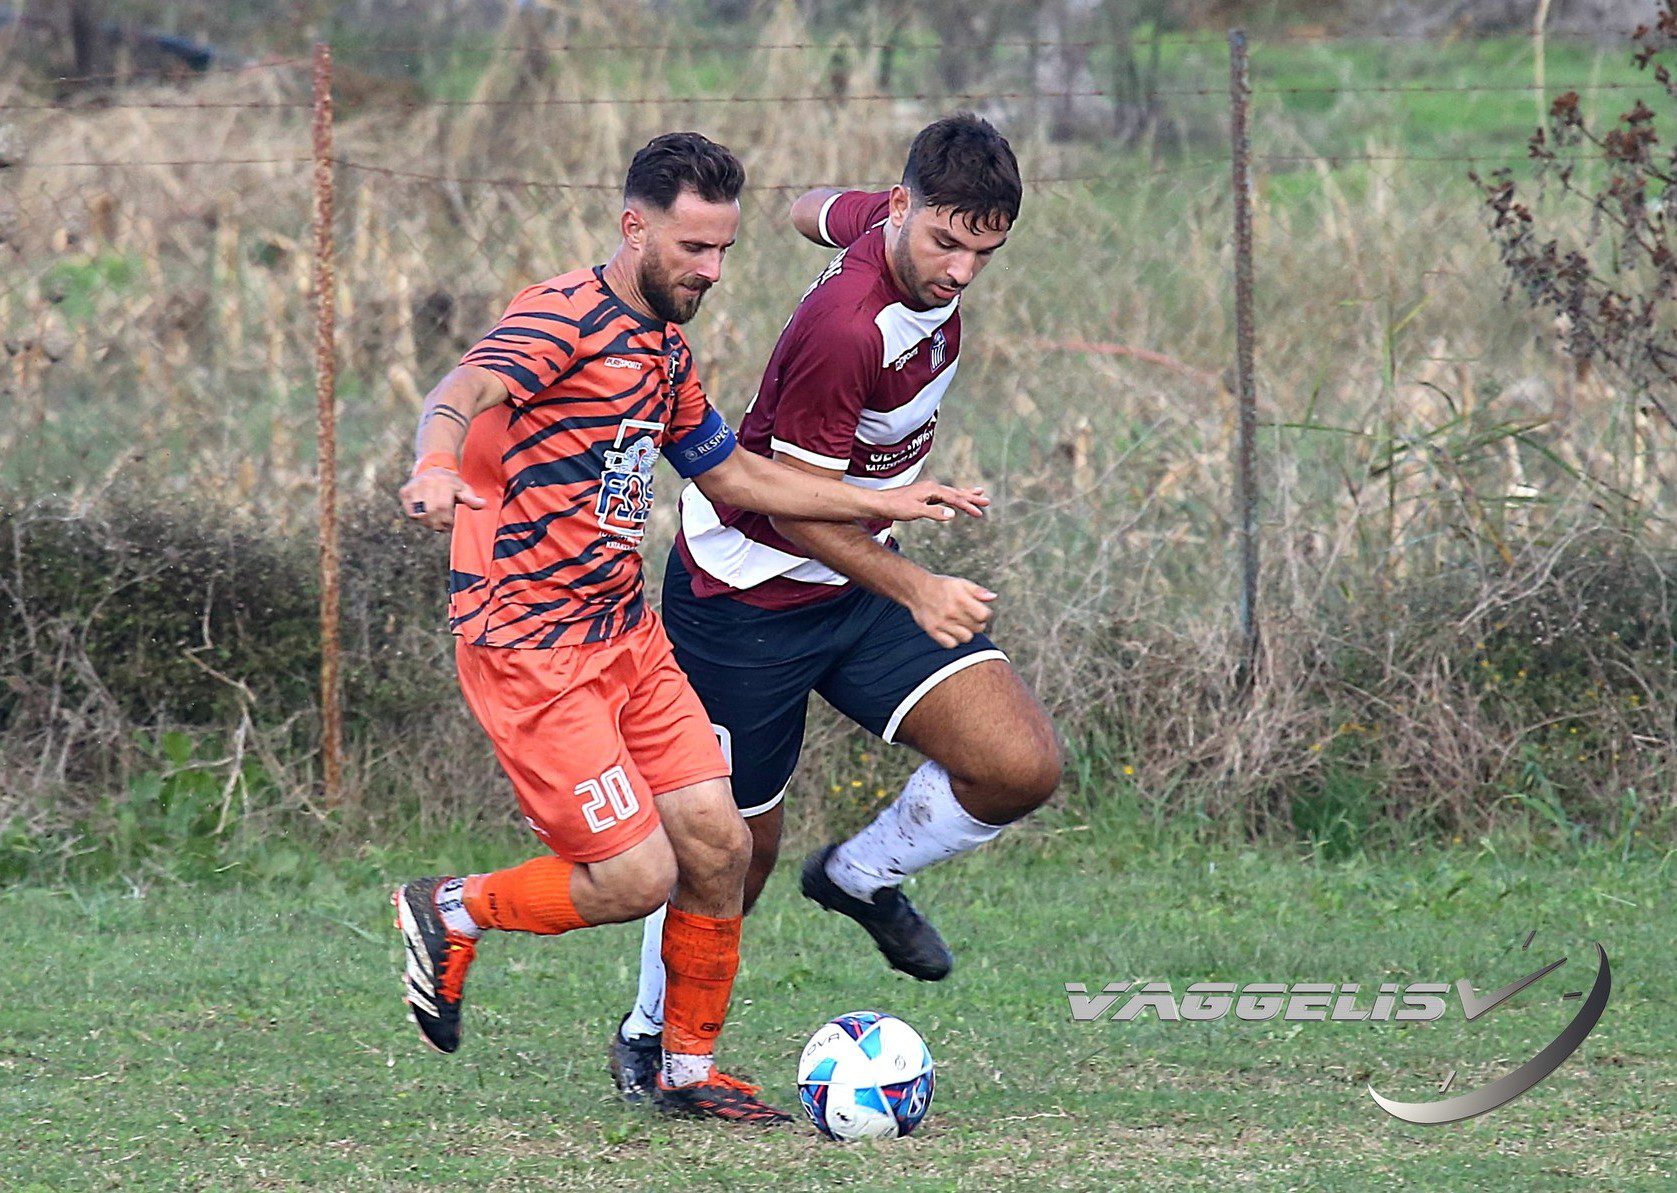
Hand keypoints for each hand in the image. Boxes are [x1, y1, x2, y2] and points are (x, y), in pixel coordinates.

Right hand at [399, 467, 485, 531]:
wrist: (432, 468)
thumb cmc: (451, 483)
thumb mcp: (463, 488)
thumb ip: (471, 498)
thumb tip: (483, 504)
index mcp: (444, 482)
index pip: (443, 507)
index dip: (447, 520)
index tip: (450, 525)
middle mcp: (427, 482)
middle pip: (431, 512)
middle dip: (437, 524)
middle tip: (442, 528)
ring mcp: (414, 486)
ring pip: (419, 514)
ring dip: (427, 523)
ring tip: (434, 522)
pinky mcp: (405, 491)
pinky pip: (410, 512)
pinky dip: (418, 518)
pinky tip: (425, 515)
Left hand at [871, 481, 989, 522]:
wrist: (879, 503)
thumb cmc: (895, 507)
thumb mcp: (915, 511)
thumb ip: (934, 513)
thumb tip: (952, 515)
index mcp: (931, 489)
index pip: (954, 498)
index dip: (968, 506)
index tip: (980, 513)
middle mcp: (931, 487)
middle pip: (956, 492)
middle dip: (972, 497)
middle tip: (987, 501)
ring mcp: (928, 491)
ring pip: (951, 493)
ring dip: (965, 495)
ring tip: (978, 494)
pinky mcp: (924, 496)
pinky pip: (944, 496)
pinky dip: (953, 497)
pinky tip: (955, 499)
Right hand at [907, 573, 995, 647]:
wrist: (917, 589)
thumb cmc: (942, 586)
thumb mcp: (961, 583)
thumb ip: (978, 591)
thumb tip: (993, 597)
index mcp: (961, 599)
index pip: (984, 615)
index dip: (986, 614)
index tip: (981, 612)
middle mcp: (951, 612)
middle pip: (977, 628)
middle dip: (977, 623)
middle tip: (970, 617)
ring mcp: (942, 623)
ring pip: (966, 638)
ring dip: (967, 632)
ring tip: (961, 624)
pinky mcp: (933, 631)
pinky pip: (951, 644)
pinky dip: (954, 640)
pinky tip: (952, 631)